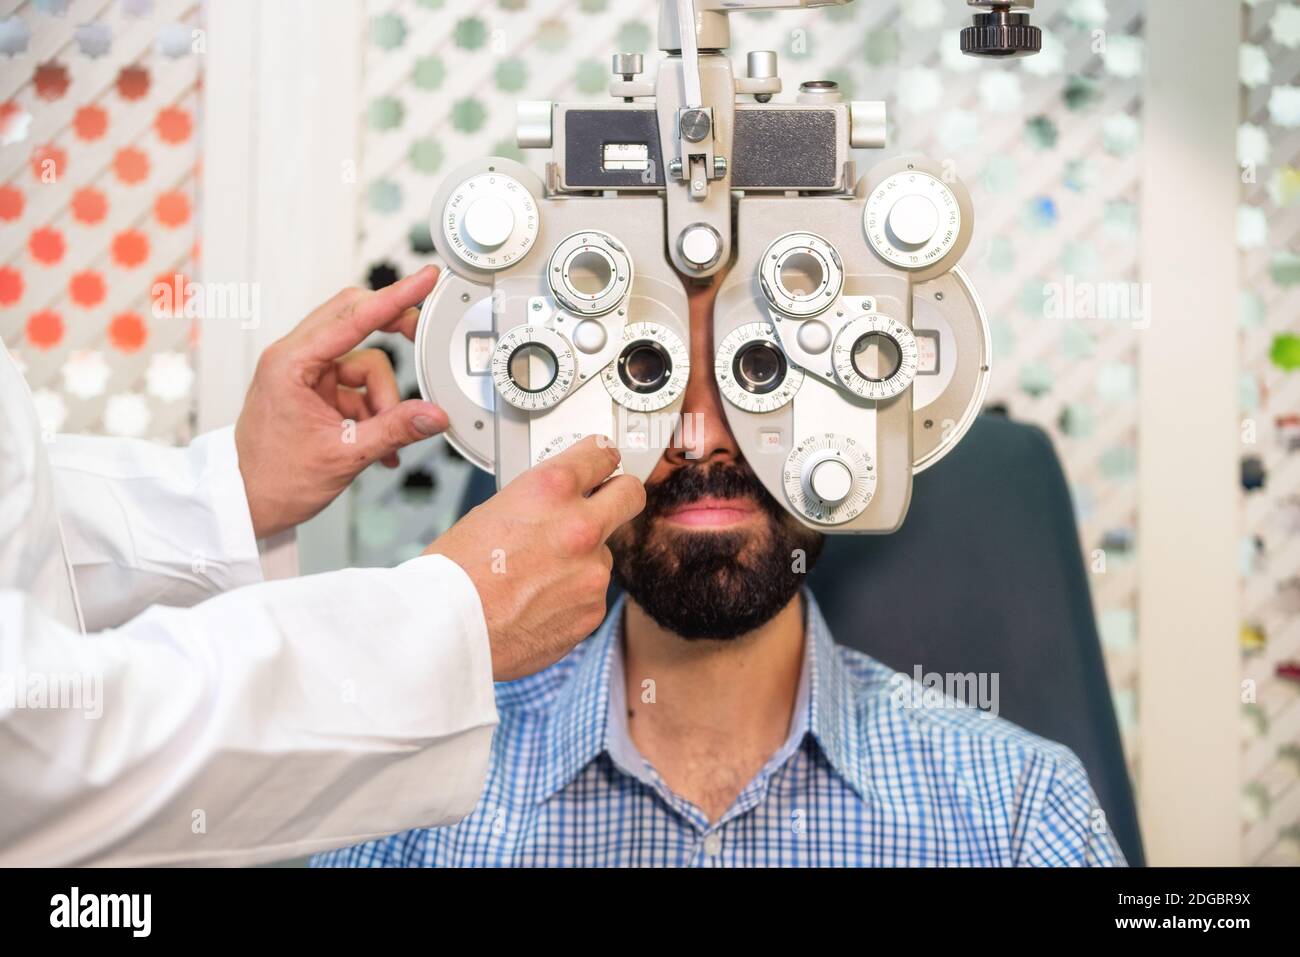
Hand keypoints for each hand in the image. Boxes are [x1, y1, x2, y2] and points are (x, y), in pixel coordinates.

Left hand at [235, 267, 446, 538]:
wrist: (246, 503)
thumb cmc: (274, 480)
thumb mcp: (344, 456)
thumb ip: (394, 430)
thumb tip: (434, 415)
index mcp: (290, 364)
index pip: (353, 318)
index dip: (395, 297)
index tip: (424, 279)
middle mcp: (295, 359)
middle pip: (356, 320)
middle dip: (392, 333)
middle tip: (421, 338)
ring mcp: (306, 373)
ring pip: (365, 360)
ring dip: (383, 398)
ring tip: (382, 440)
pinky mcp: (315, 390)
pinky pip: (358, 385)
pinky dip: (374, 410)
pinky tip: (377, 442)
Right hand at [426, 436, 645, 680]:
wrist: (450, 630)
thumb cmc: (457, 573)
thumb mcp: (493, 510)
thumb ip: (539, 502)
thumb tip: (558, 503)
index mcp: (551, 490)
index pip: (602, 454)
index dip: (601, 459)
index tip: (603, 463)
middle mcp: (580, 527)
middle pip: (630, 495)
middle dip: (619, 495)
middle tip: (608, 502)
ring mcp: (592, 571)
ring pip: (603, 554)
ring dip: (582, 559)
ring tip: (536, 576)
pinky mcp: (592, 610)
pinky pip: (591, 593)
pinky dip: (572, 596)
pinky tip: (538, 602)